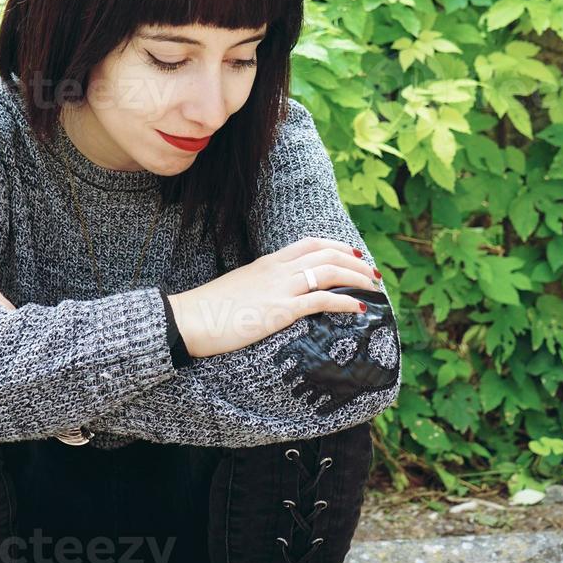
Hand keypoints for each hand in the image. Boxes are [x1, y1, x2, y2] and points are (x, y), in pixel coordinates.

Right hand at [167, 237, 381, 358]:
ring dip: (357, 278)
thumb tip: (273, 296)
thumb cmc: (208, 309)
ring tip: (374, 289)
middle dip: (355, 262)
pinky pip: (321, 301)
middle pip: (326, 254)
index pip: (310, 243)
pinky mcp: (280, 311)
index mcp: (267, 262)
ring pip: (329, 272)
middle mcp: (277, 270)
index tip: (354, 254)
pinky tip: (359, 307)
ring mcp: (279, 288)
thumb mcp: (239, 288)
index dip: (337, 246)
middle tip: (373, 273)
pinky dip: (345, 301)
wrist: (188, 319)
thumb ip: (260, 286)